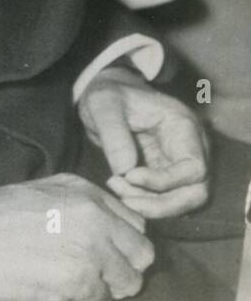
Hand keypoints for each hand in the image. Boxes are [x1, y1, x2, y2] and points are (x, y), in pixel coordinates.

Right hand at [0, 173, 153, 300]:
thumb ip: (81, 206)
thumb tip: (107, 232)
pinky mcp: (80, 280)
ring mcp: (91, 248)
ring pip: (131, 281)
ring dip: (108, 288)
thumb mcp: (42, 193)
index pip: (134, 223)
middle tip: (97, 275)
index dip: (121, 244)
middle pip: (142, 253)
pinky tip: (60, 292)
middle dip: (124, 267)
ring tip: (77, 285)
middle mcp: (95, 215)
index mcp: (85, 191)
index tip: (104, 254)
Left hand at [78, 66, 209, 219]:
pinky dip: (144, 203)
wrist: (108, 97)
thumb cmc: (110, 95)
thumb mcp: (104, 105)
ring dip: (150, 206)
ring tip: (116, 187)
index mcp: (184, 126)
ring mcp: (180, 164)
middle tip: (124, 198)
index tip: (129, 176)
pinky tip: (120, 189)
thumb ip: (114, 135)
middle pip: (196, 193)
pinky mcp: (167, 176)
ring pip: (182, 202)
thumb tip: (126, 172)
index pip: (194, 168)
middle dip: (161, 204)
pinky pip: (166, 200)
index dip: (165, 181)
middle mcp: (191, 148)